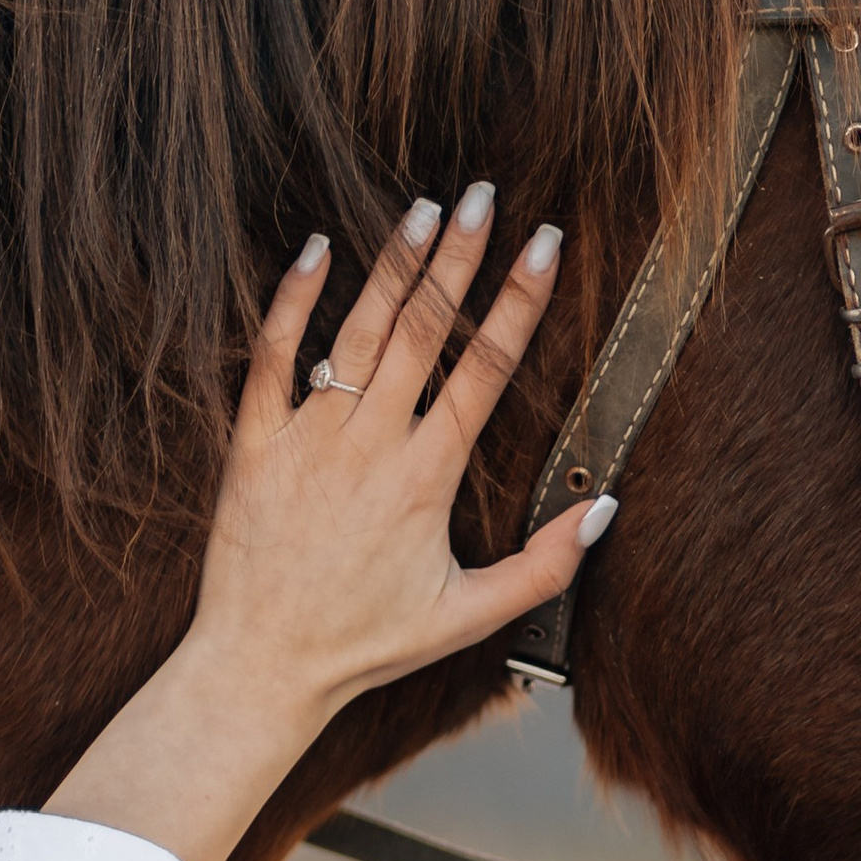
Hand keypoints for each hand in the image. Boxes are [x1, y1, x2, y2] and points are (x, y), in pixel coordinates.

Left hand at [43, 184, 604, 860]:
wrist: (262, 665)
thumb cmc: (366, 644)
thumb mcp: (468, 618)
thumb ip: (543, 566)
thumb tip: (606, 510)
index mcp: (426, 479)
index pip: (485, 370)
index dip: (519, 301)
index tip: (545, 244)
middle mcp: (369, 446)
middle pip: (425, 331)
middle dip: (461, 258)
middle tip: (487, 196)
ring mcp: (308, 439)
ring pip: (358, 332)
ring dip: (395, 265)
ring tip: (427, 208)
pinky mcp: (254, 444)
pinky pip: (272, 356)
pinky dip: (295, 300)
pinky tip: (319, 249)